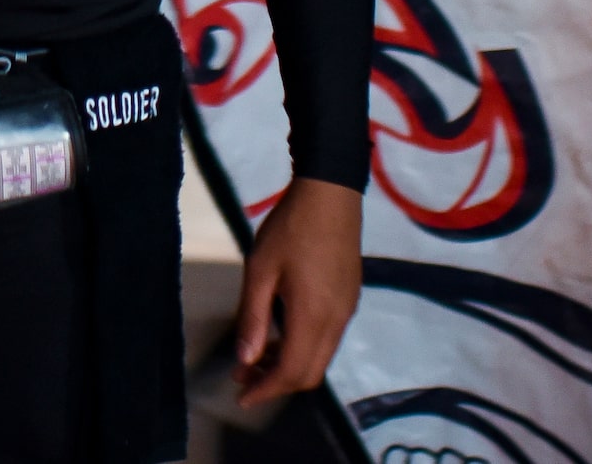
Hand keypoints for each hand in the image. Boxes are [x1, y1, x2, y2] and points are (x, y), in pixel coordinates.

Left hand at [231, 177, 362, 407]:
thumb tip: (245, 360)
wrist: (331, 193)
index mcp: (313, 316)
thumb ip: (253, 317)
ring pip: (320, 357)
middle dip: (276, 383)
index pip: (291, 372)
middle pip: (310, 373)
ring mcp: (347, 310)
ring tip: (256, 356)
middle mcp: (336, 320)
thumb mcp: (260, 269)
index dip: (266, 390)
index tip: (241, 397)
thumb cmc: (290, 227)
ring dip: (290, 365)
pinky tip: (281, 333)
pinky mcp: (350, 298)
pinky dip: (303, 348)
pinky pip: (328, 338)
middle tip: (243, 377)